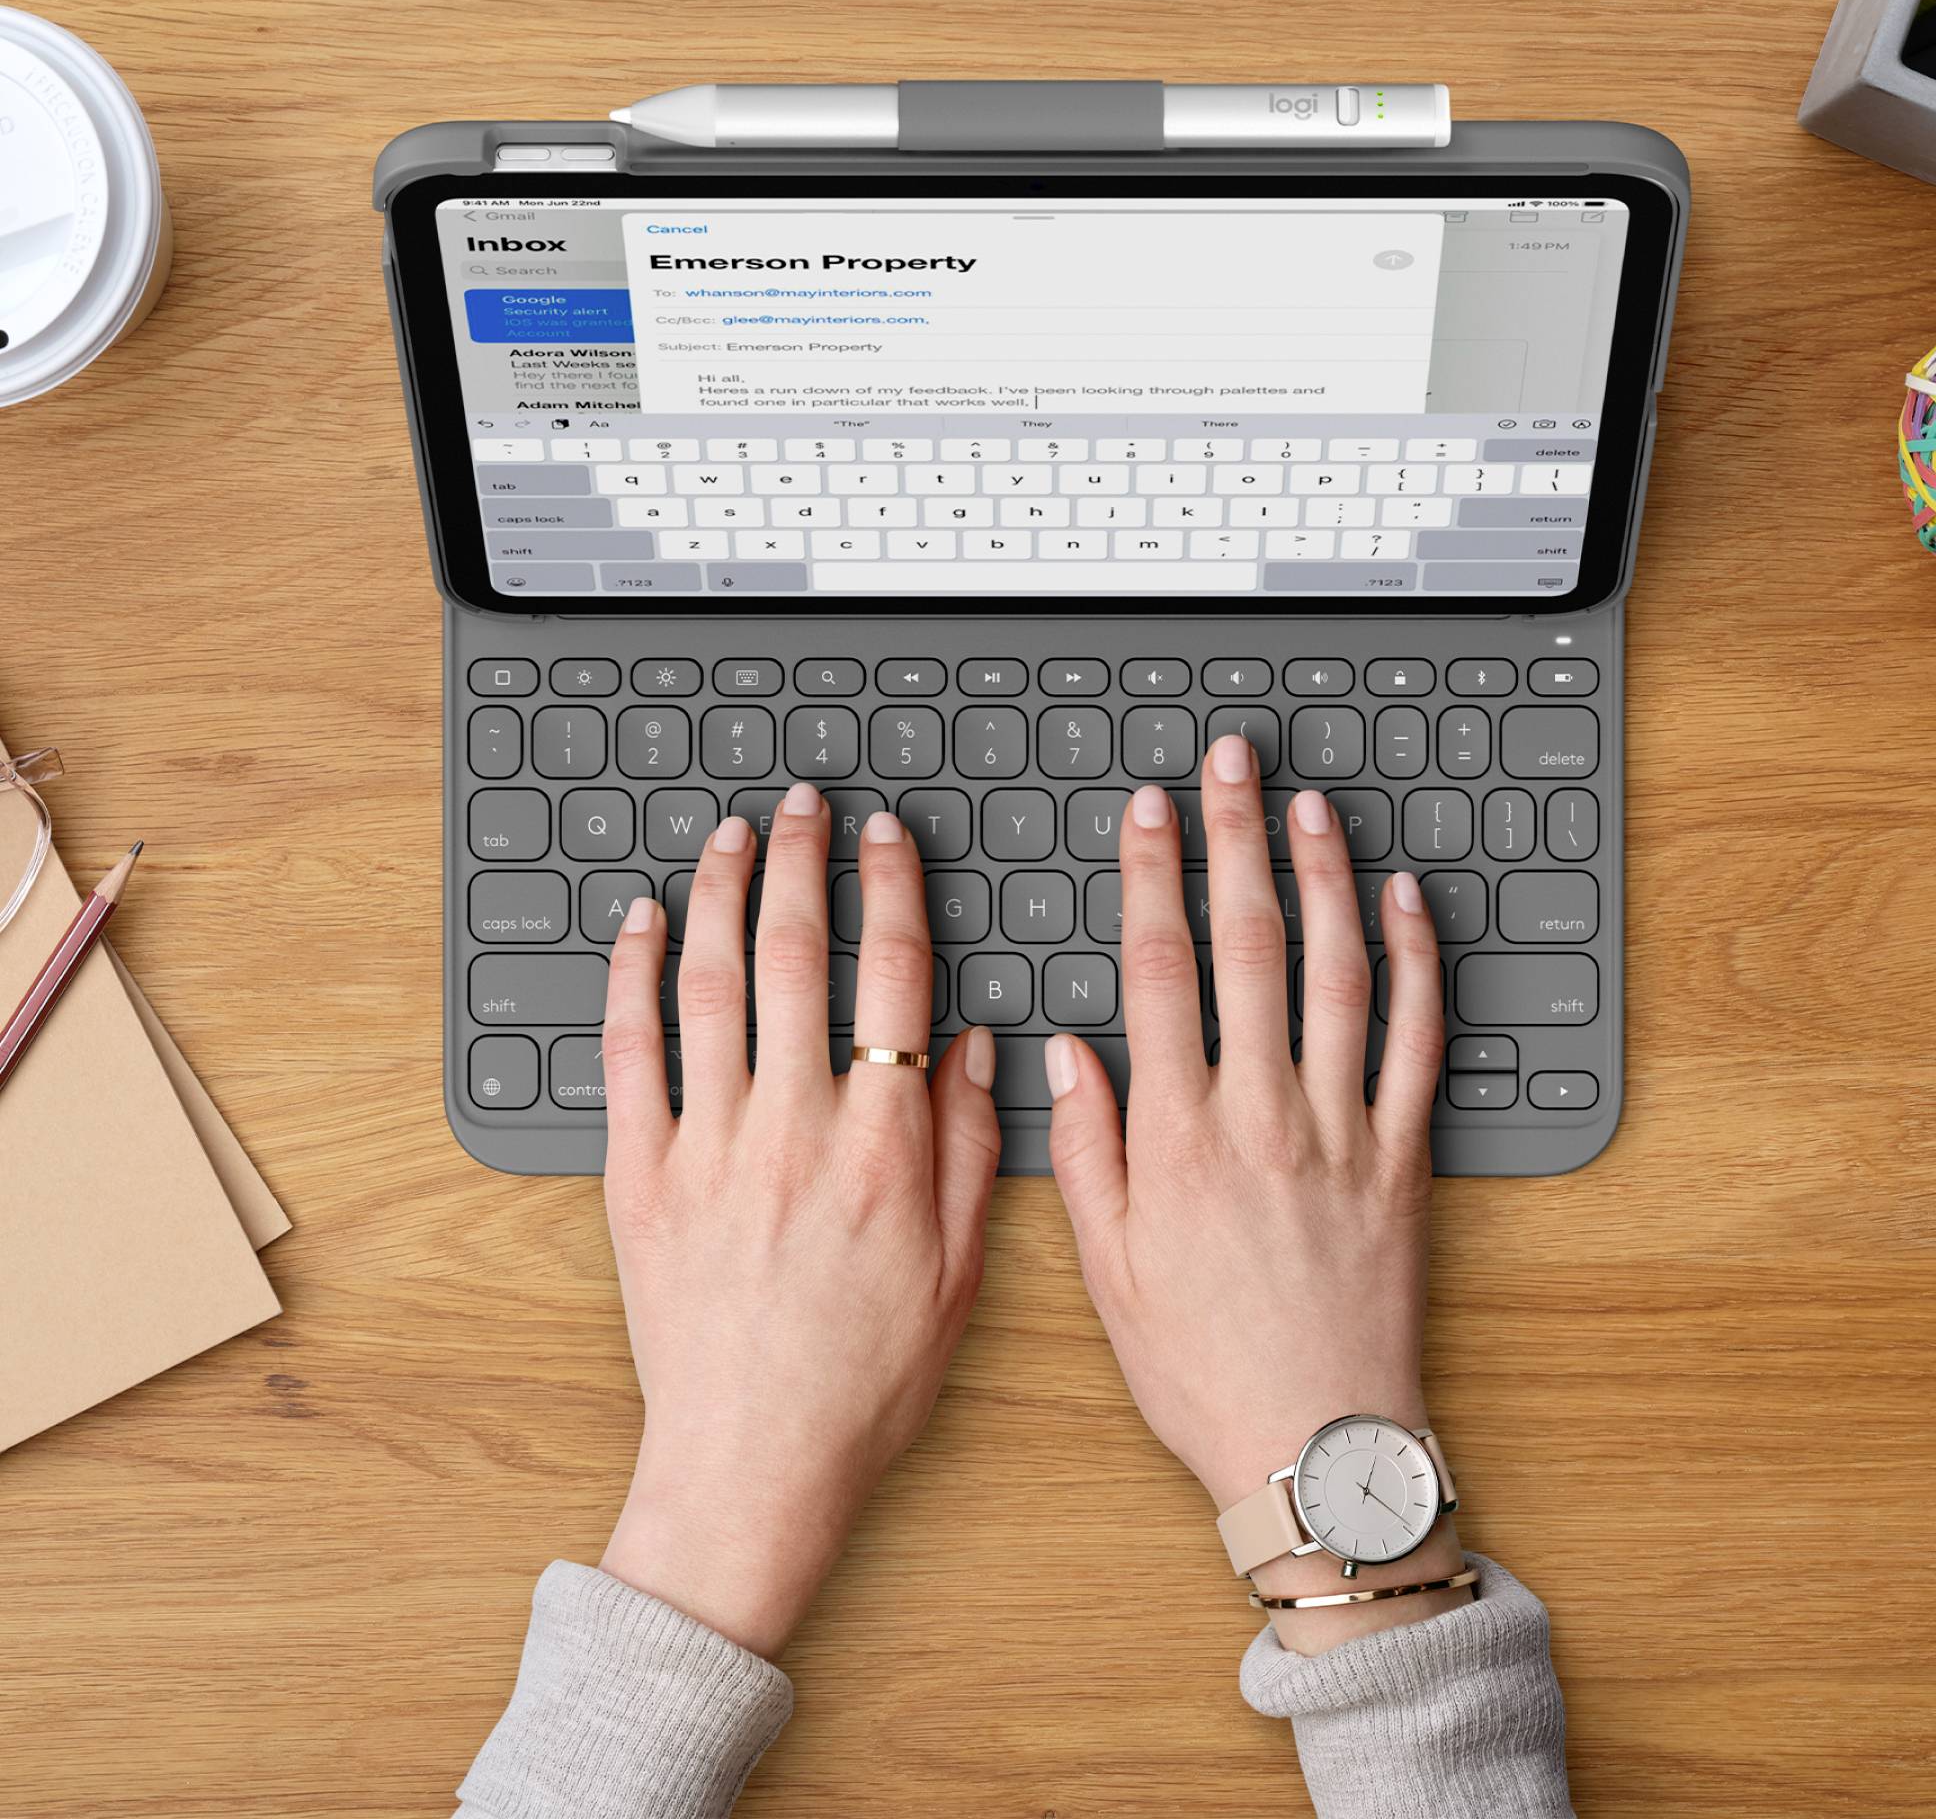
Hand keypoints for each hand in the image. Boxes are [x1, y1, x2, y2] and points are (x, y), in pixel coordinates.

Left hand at [596, 785, 999, 1659]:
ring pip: (711, 984)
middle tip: (804, 804)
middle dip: (802, 862)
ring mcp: (707, 1145)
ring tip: (732, 834)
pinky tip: (643, 922)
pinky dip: (633, 976)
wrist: (752, 1466)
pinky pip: (629, 1053)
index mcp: (881, 1146)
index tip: (886, 839)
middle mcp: (793, 1127)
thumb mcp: (958, 1274)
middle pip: (795, 956)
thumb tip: (970, 1047)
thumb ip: (968, 1150)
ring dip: (722, 893)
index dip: (891, 892)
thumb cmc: (863, 1383)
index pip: (893, 980)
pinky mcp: (638, 1176)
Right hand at [1045, 734, 1462, 1648]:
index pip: (1160, 970)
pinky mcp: (1406, 1160)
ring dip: (1325, 877)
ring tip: (1309, 806)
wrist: (1316, 1451)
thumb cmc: (1201, 1367)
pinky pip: (1418, 1043)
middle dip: (1237, 840)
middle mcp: (1264, 1114)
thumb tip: (1062, 1049)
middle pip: (1250, 945)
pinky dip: (1416, 965)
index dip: (1153, 875)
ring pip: (1339, 974)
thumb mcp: (1107, 1268)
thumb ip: (1087, 1147)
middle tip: (1232, 764)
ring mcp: (1344, 1130)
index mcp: (1179, 1135)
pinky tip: (1404, 903)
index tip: (1151, 812)